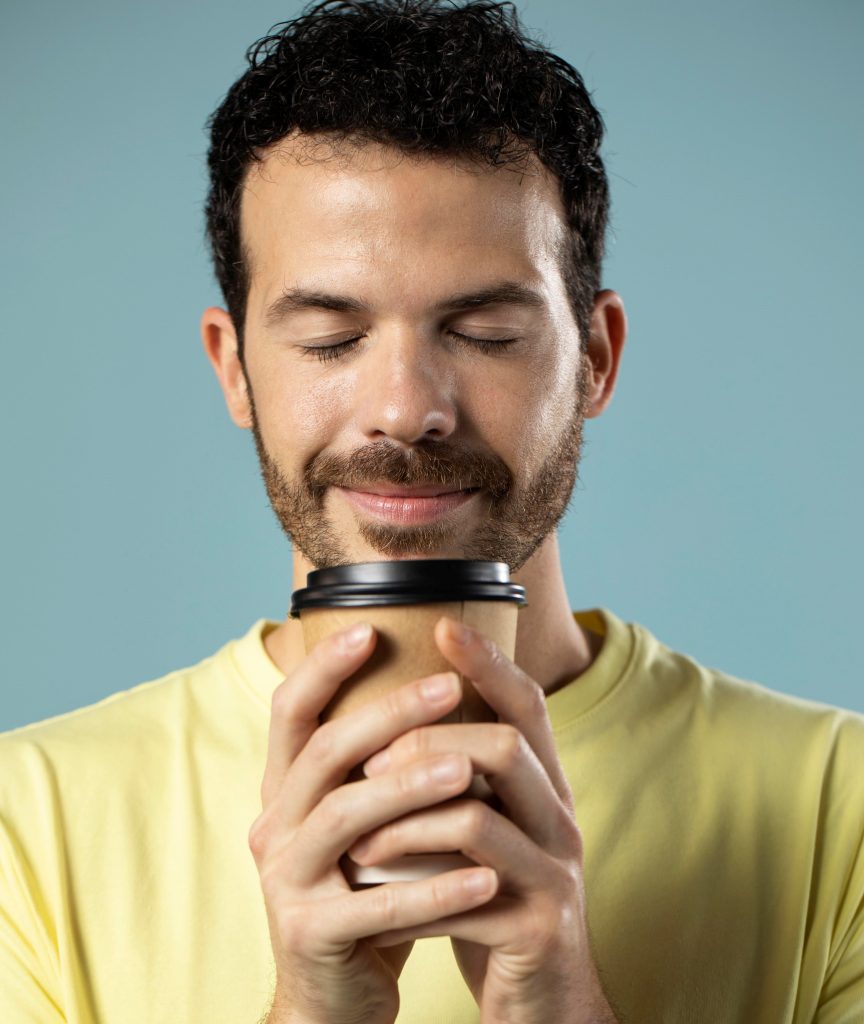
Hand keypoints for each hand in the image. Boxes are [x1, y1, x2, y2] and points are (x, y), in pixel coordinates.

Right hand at [249, 622, 499, 1023]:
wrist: (333, 994)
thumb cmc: (361, 889)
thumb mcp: (363, 823)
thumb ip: (376, 767)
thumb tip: (438, 687)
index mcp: (286, 791)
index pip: (290, 713)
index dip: (322, 668)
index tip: (370, 628)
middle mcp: (274, 826)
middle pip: (324, 752)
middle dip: (388, 714)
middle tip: (448, 688)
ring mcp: (285, 881)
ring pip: (345, 818)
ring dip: (409, 789)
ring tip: (468, 772)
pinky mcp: (310, 933)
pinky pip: (376, 906)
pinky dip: (433, 888)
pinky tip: (486, 876)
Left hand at [346, 617, 618, 1023]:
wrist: (542, 1002)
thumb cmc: (494, 901)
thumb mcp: (482, 833)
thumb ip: (460, 783)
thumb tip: (393, 727)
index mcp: (545, 788)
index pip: (527, 704)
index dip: (489, 661)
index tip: (442, 625)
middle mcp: (560, 819)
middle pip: (507, 746)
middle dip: (431, 741)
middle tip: (372, 763)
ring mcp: (556, 873)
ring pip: (478, 818)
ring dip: (406, 821)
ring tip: (358, 843)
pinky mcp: (539, 928)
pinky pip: (467, 894)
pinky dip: (412, 890)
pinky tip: (377, 896)